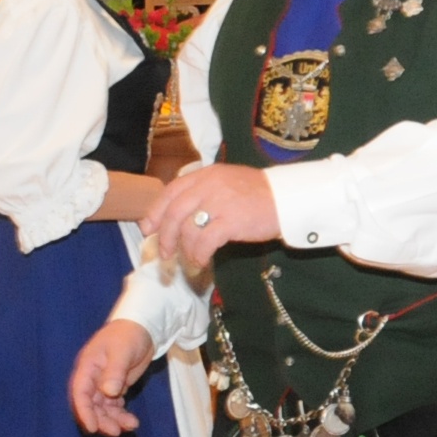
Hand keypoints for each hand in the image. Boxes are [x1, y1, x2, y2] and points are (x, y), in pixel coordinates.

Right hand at [68, 319, 155, 436]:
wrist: (143, 327)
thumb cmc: (128, 335)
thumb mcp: (122, 351)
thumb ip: (114, 371)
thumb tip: (108, 392)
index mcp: (88, 367)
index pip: (80, 392)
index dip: (83, 411)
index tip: (92, 427)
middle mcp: (92, 378)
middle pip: (90, 405)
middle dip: (101, 420)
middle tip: (116, 431)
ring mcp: (103, 384)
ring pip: (103, 409)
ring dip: (113, 420)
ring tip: (131, 426)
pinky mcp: (115, 388)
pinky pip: (114, 407)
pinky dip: (121, 415)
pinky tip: (131, 421)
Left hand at [143, 162, 281, 278]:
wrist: (287, 198)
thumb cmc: (257, 194)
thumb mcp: (226, 183)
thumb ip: (203, 193)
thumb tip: (178, 216)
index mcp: (206, 175)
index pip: (171, 191)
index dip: (155, 211)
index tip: (148, 228)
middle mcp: (209, 186)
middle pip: (174, 212)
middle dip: (165, 236)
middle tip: (164, 254)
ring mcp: (219, 203)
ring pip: (187, 229)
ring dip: (184, 249)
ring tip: (189, 261)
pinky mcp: (231, 221)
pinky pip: (205, 242)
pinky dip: (198, 255)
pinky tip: (201, 262)